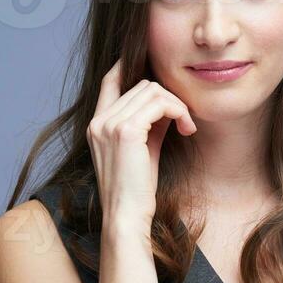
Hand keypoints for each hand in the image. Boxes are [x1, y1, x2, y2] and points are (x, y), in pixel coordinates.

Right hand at [87, 59, 196, 238]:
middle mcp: (99, 121)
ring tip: (186, 127)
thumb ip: (151, 124)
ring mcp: (110, 125)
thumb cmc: (136, 191)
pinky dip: (178, 111)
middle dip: (169, 97)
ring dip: (177, 105)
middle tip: (184, 121)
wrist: (127, 216)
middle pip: (141, 84)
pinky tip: (186, 129)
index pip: (110, 80)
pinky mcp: (126, 132)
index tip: (154, 66)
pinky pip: (160, 104)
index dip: (129, 65)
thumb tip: (169, 103)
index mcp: (96, 125)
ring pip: (152, 90)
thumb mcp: (143, 150)